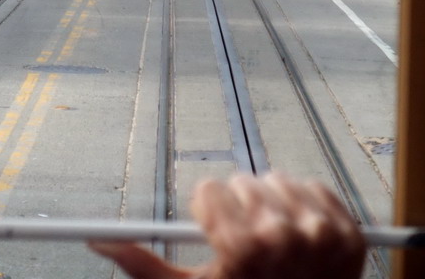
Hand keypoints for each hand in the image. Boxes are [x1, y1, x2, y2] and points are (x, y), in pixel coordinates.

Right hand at [91, 172, 365, 278]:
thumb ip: (144, 264)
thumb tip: (95, 241)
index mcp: (242, 248)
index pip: (210, 190)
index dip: (210, 215)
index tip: (219, 239)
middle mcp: (284, 235)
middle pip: (243, 183)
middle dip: (240, 210)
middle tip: (250, 247)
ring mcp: (321, 232)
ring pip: (276, 180)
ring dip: (272, 205)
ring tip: (276, 243)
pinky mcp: (349, 231)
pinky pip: (313, 186)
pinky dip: (305, 206)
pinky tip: (302, 237)